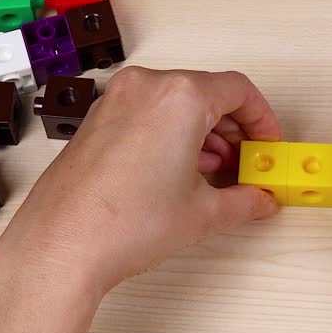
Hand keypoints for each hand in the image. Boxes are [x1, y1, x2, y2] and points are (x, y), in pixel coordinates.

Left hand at [0, 67, 280, 293]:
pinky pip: (148, 113)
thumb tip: (259, 200)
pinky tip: (179, 174)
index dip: (262, 119)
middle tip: (247, 164)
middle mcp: (146, 87)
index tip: (268, 144)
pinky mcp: (97, 120)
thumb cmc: (124, 223)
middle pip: (207, 93)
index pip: (238, 90)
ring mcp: (116, 101)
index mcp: (180, 96)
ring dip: (203, 134)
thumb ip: (244, 201)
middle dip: (234, 129)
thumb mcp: (203, 213)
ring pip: (176, 103)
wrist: (63, 245)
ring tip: (215, 175)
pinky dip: (172, 135)